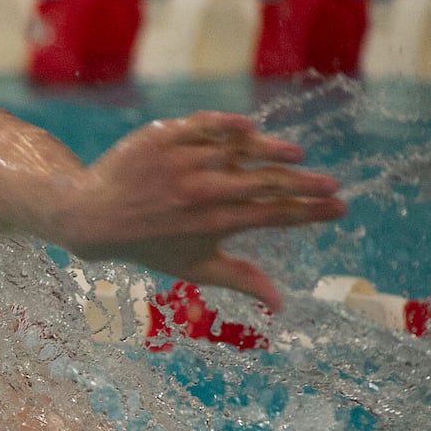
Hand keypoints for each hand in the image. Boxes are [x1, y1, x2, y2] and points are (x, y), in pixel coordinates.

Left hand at [63, 111, 346, 311]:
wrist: (90, 216)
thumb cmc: (147, 244)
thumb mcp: (192, 267)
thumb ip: (240, 280)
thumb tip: (281, 305)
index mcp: (212, 223)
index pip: (273, 215)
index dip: (310, 211)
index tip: (340, 207)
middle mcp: (199, 191)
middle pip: (265, 182)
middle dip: (305, 185)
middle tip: (332, 186)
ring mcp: (181, 161)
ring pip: (239, 150)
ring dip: (273, 153)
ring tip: (297, 158)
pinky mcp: (163, 137)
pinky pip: (203, 125)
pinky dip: (228, 126)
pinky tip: (250, 129)